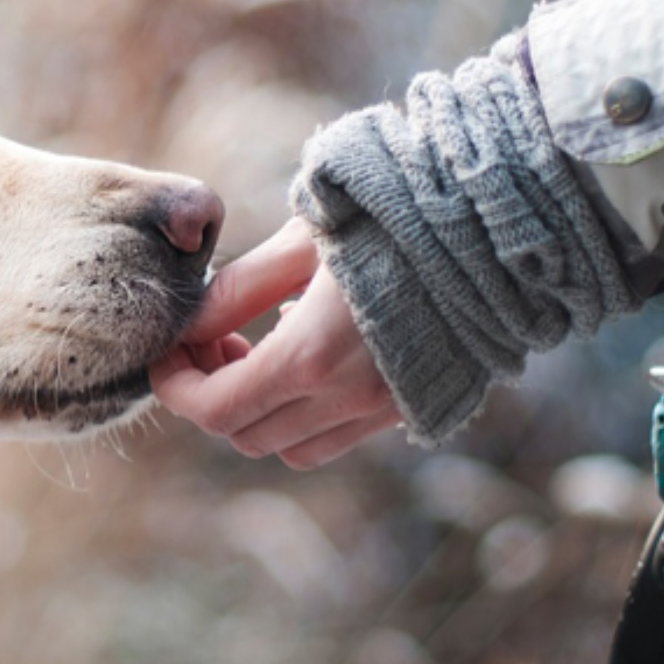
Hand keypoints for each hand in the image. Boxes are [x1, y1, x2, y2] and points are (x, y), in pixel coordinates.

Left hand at [150, 216, 401, 468]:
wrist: (497, 225)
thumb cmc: (392, 215)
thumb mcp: (301, 240)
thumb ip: (238, 290)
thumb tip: (188, 324)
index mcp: (312, 357)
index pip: (215, 408)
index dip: (175, 386)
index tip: (166, 351)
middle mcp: (348, 399)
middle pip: (245, 435)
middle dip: (211, 394)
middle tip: (211, 339)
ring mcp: (384, 409)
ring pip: (290, 447)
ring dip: (257, 411)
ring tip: (255, 348)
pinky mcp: (412, 406)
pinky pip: (337, 436)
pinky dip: (304, 413)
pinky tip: (308, 352)